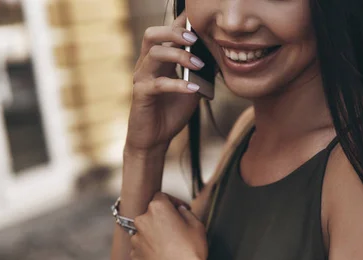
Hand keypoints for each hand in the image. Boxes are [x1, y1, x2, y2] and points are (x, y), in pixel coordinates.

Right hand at [126, 11, 204, 152]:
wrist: (155, 138)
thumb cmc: (172, 112)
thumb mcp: (192, 88)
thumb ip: (201, 72)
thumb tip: (221, 57)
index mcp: (159, 60)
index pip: (166, 33)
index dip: (180, 22)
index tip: (198, 17)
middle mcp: (147, 64)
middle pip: (152, 34)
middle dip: (174, 32)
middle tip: (195, 39)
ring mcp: (142, 78)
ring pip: (155, 54)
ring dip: (179, 56)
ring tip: (199, 64)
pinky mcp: (141, 94)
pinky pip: (159, 84)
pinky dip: (178, 84)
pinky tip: (194, 88)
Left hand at [130, 192, 208, 259]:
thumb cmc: (192, 250)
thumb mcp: (197, 224)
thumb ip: (185, 212)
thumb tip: (179, 210)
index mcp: (157, 208)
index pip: (161, 196)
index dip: (172, 202)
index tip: (179, 210)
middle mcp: (142, 220)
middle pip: (150, 214)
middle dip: (162, 219)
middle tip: (176, 229)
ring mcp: (135, 239)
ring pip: (145, 232)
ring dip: (155, 235)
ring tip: (171, 247)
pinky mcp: (134, 255)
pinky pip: (142, 248)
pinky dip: (150, 250)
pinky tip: (164, 257)